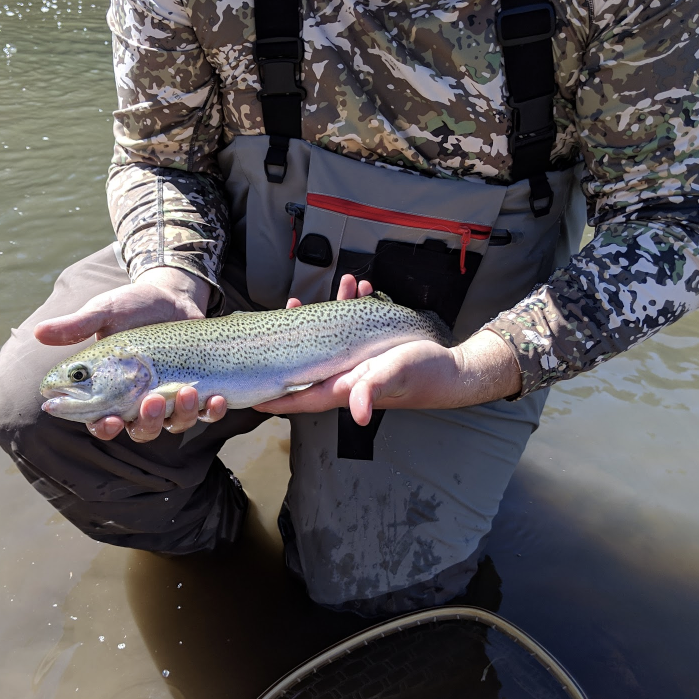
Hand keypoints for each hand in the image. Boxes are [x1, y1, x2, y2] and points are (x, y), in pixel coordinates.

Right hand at [33, 267, 226, 441]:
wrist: (173, 294)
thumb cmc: (132, 305)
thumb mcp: (105, 311)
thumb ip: (77, 326)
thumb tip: (37, 333)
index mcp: (110, 390)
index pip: (101, 422)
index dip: (104, 428)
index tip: (110, 420)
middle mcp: (139, 401)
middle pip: (140, 431)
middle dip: (147, 422)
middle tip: (152, 401)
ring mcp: (170, 398)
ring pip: (174, 426)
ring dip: (180, 415)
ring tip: (186, 390)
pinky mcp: (199, 390)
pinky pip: (205, 413)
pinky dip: (211, 411)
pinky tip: (215, 398)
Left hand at [255, 276, 522, 421]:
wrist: (451, 370)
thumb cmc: (422, 376)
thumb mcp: (394, 376)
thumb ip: (371, 390)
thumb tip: (358, 413)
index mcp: (341, 388)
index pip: (297, 396)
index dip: (272, 396)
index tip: (247, 395)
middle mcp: (343, 376)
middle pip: (305, 361)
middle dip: (292, 337)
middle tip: (286, 311)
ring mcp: (355, 361)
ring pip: (327, 337)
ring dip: (327, 310)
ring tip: (334, 286)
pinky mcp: (370, 347)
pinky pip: (352, 324)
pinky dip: (353, 304)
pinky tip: (359, 287)